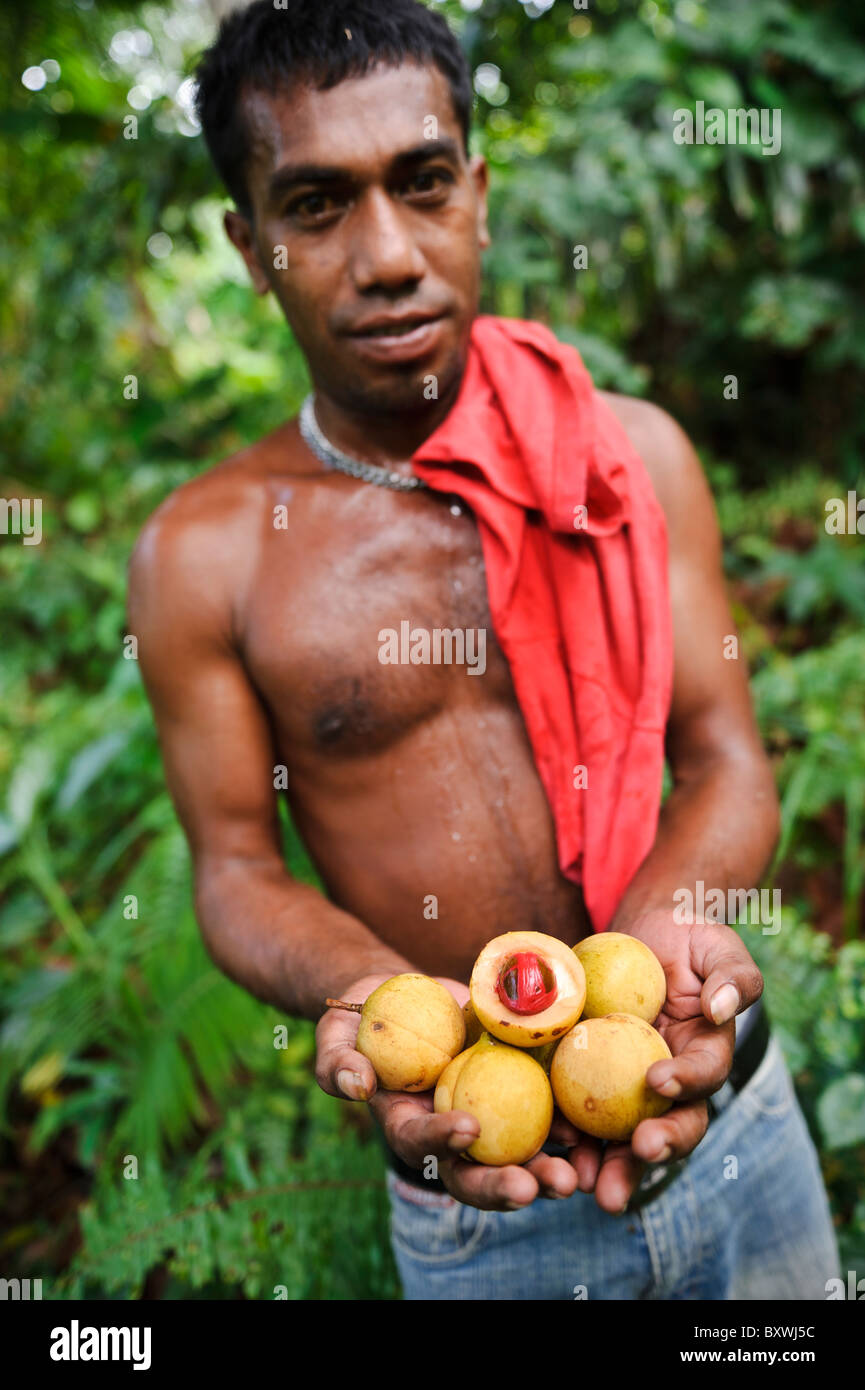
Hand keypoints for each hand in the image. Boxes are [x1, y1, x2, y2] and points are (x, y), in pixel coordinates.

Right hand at [315, 972, 579, 1210]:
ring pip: (517, 1157)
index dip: (442, 1141)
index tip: (467, 1127)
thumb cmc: (362, 1019)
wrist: (403, 998)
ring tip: (573, 1178)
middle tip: (535, 1187)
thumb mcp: (336, 1034)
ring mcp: (486, 1118)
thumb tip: (357, 1085)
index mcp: (407, 1126)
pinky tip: (589, 1133)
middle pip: (475, 1173)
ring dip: (546, 1171)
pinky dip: (565, 1129)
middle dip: (504, 1186)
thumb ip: (338, 1062)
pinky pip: (543, 1116)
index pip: (421, 1145)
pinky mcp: (515, 1092)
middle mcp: (449, 1134)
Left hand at [567, 910, 763, 1213]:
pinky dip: (568, 1133)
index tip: (658, 1079)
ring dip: (610, 1164)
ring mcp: (631, 1087)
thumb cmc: (690, 939)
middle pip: (672, 1125)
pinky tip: (550, 1145)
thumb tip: (721, 1008)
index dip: (686, 1081)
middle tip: (639, 1153)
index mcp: (706, 1053)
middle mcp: (672, 1081)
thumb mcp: (719, 947)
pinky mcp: (592, 1080)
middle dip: (656, 1148)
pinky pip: (581, 1111)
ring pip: (625, 1136)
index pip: (704, 1074)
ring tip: (588, 1182)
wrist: (646, 935)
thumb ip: (733, 976)